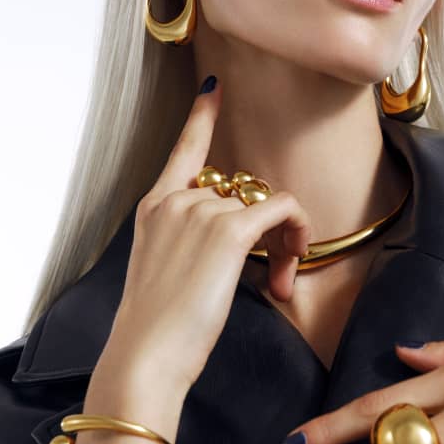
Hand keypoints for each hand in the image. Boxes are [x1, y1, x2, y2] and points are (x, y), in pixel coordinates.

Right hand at [107, 76, 311, 395]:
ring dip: (286, 241)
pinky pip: (283, 210)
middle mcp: (177, 200)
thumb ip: (191, 243)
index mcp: (155, 208)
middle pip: (244, 192)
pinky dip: (298, 233)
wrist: (145, 354)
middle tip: (276, 273)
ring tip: (278, 284)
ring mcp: (201, 211)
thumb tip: (241, 237)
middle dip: (269, 229)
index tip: (214, 89)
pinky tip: (290, 264)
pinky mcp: (228, 231)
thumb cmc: (156, 328)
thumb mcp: (164, 272)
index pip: (184, 150)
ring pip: (268, 205)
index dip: (202, 117)